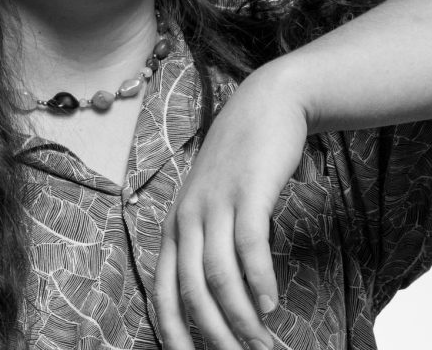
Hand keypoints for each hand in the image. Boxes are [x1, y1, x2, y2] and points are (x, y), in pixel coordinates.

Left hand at [155, 65, 308, 349]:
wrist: (268, 104)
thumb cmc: (244, 160)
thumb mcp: (216, 201)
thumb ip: (213, 241)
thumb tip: (226, 294)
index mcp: (176, 224)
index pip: (162, 289)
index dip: (172, 329)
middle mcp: (188, 216)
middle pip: (190, 289)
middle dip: (212, 333)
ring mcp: (216, 202)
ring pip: (218, 274)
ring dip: (239, 315)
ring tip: (260, 343)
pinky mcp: (247, 191)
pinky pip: (248, 245)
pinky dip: (258, 279)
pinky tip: (269, 303)